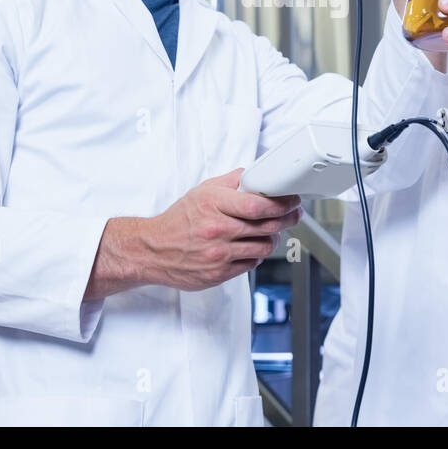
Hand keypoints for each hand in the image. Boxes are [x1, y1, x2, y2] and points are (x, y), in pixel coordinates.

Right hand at [142, 168, 302, 291]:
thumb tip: (257, 175)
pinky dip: (257, 254)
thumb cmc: (180, 220)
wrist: (154, 250)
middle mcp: (217, 229)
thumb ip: (232, 181)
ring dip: (273, 237)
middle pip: (267, 226)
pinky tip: (252, 246)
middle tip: (293, 213)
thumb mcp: (202, 191)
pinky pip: (253, 264)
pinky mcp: (220, 273)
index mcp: (213, 204)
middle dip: (287, 218)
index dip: (282, 203)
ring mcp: (219, 254)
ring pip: (264, 246)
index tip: (292, 199)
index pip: (258, 205)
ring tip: (270, 231)